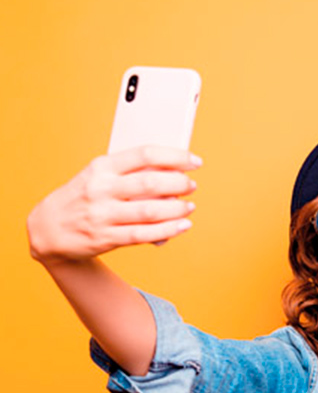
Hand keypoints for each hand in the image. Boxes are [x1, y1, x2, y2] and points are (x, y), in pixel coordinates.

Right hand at [27, 145, 200, 263]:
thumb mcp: (98, 176)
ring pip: (150, 211)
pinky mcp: (106, 238)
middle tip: (191, 186)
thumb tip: (173, 172)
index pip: (144, 154)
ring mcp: (102, 215)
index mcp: (101, 167)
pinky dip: (168, 230)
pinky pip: (144, 234)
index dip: (175, 156)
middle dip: (178, 184)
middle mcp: (101, 189)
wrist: (48, 229)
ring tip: (189, 206)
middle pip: (150, 183)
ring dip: (177, 209)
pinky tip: (183, 225)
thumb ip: (130, 173)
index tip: (195, 161)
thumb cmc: (84, 197)